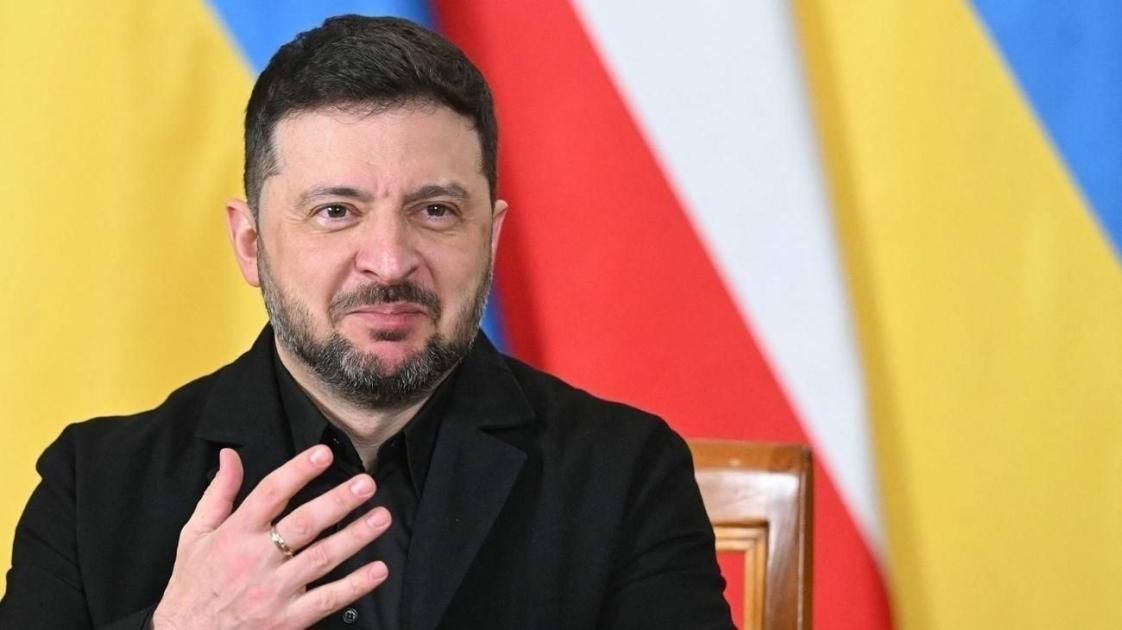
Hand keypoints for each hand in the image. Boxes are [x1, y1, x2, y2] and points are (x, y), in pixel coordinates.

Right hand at [151, 445, 390, 628]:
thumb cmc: (193, 584)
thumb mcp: (195, 534)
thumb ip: (218, 493)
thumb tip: (230, 456)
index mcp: (235, 535)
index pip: (269, 493)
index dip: (298, 471)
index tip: (323, 454)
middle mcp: (257, 560)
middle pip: (303, 524)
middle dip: (338, 502)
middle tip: (366, 484)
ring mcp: (275, 591)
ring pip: (322, 559)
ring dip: (355, 537)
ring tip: (382, 517)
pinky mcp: (288, 619)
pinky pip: (327, 600)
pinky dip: (355, 586)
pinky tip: (378, 570)